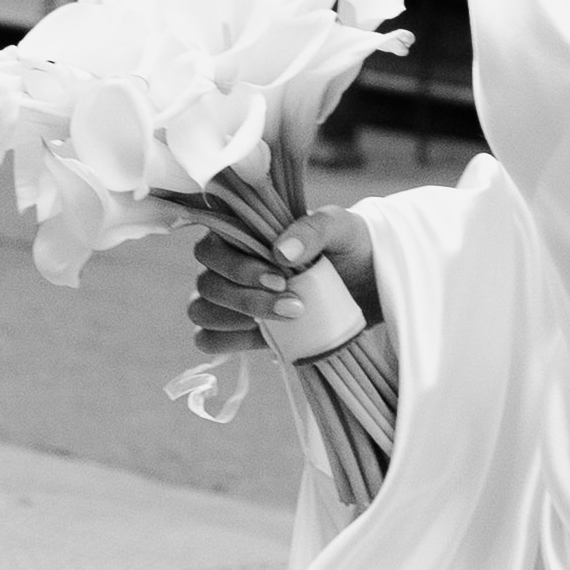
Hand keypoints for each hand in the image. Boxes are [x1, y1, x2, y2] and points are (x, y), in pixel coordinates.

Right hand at [188, 201, 381, 357]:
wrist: (367, 281)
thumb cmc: (346, 245)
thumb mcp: (339, 227)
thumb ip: (313, 229)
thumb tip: (281, 251)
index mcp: (238, 233)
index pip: (209, 250)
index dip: (237, 268)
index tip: (281, 278)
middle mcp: (225, 265)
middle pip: (206, 286)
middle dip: (247, 299)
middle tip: (295, 305)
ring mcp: (229, 299)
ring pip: (202, 313)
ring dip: (238, 321)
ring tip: (287, 319)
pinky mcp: (240, 329)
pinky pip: (209, 340)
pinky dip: (230, 342)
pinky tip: (265, 337)